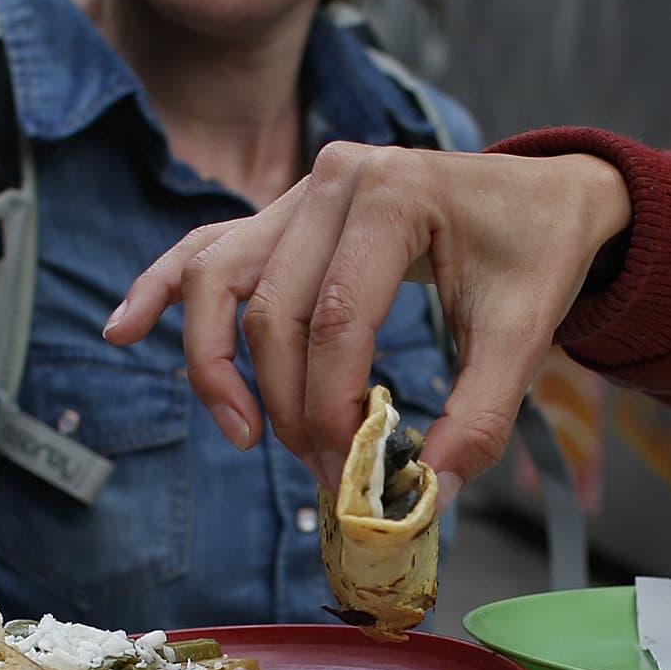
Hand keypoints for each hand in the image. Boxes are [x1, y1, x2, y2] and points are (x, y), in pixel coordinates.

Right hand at [106, 141, 630, 489]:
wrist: (546, 195)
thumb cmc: (535, 255)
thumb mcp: (526, 333)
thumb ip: (481, 413)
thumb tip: (430, 490)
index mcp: (394, 195)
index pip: (336, 317)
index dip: (329, 404)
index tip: (344, 470)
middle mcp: (335, 179)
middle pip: (274, 308)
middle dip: (285, 403)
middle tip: (318, 472)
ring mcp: (301, 191)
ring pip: (222, 277)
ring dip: (216, 363)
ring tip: (238, 432)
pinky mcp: (286, 212)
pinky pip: (210, 247)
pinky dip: (164, 289)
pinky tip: (124, 328)